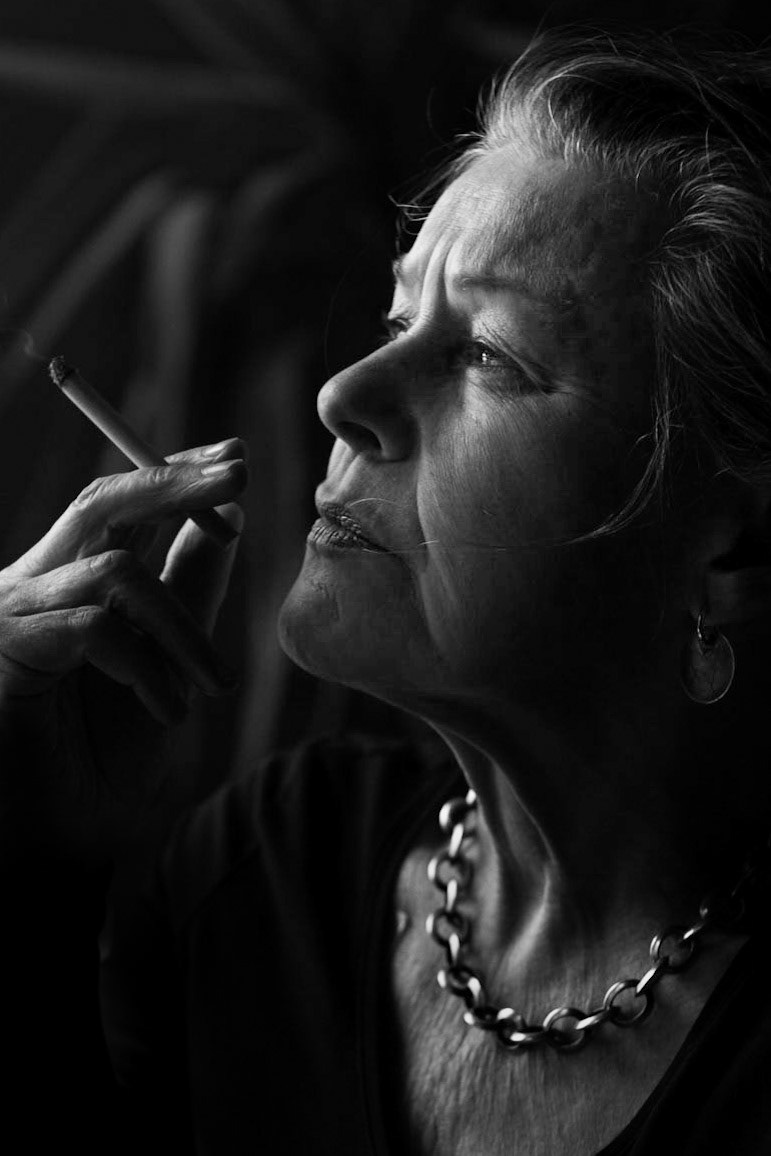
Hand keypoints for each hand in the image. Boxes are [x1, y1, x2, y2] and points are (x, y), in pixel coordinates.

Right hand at [0, 438, 247, 859]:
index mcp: (66, 588)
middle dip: (175, 482)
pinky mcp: (3, 650)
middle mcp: (31, 589)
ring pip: (114, 570)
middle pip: (101, 504)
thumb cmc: (96, 769)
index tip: (233, 460)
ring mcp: (10, 616)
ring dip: (183, 627)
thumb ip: (186, 596)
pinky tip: (165, 710)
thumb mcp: (164, 667)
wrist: (42, 854)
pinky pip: (94, 628)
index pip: (117, 507)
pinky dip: (145, 665)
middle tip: (239, 469)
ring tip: (213, 687)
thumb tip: (228, 524)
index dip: (172, 477)